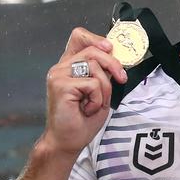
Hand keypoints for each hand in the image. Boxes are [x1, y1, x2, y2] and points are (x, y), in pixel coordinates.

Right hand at [42, 27, 127, 156]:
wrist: (68, 142)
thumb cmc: (82, 121)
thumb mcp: (99, 92)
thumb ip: (103, 73)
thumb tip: (114, 57)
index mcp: (69, 66)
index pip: (79, 37)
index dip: (96, 38)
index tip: (110, 49)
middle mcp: (61, 67)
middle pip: (93, 49)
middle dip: (113, 64)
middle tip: (121, 79)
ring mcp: (59, 74)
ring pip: (95, 66)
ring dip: (104, 88)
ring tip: (94, 103)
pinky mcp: (60, 85)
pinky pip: (92, 83)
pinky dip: (97, 99)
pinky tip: (87, 109)